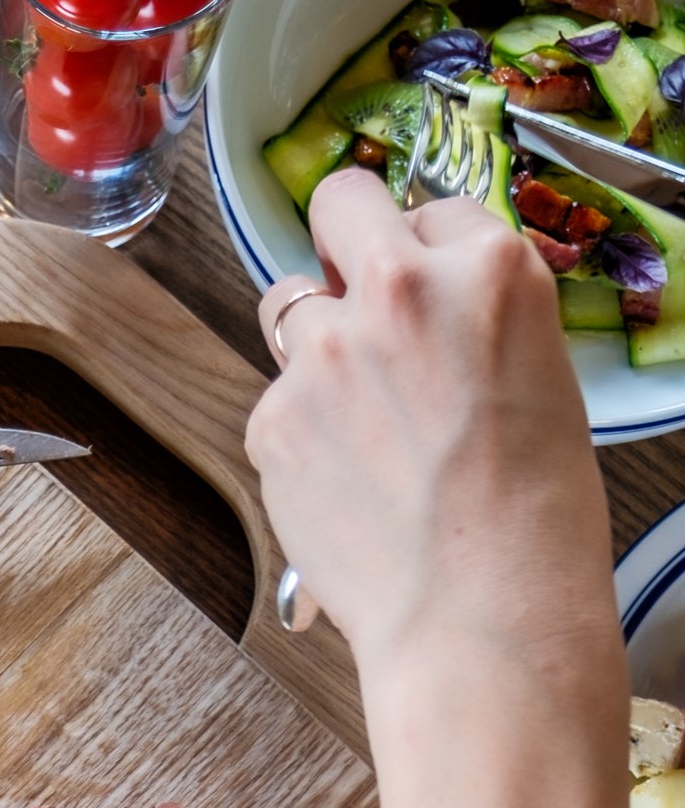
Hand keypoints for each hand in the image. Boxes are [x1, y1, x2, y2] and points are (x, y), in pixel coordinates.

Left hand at [245, 171, 614, 706]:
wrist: (478, 604)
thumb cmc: (529, 509)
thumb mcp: (536, 373)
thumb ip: (468, 319)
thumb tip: (419, 310)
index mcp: (489, 267)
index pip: (434, 213)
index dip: (427, 257)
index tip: (427, 295)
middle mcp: (399, 290)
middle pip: (341, 203)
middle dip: (344, 238)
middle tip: (352, 288)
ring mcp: (325, 352)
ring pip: (286, 304)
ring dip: (310, 340)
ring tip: (352, 411)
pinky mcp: (272, 418)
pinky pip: (273, 400)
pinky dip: (297, 431)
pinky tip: (342, 479)